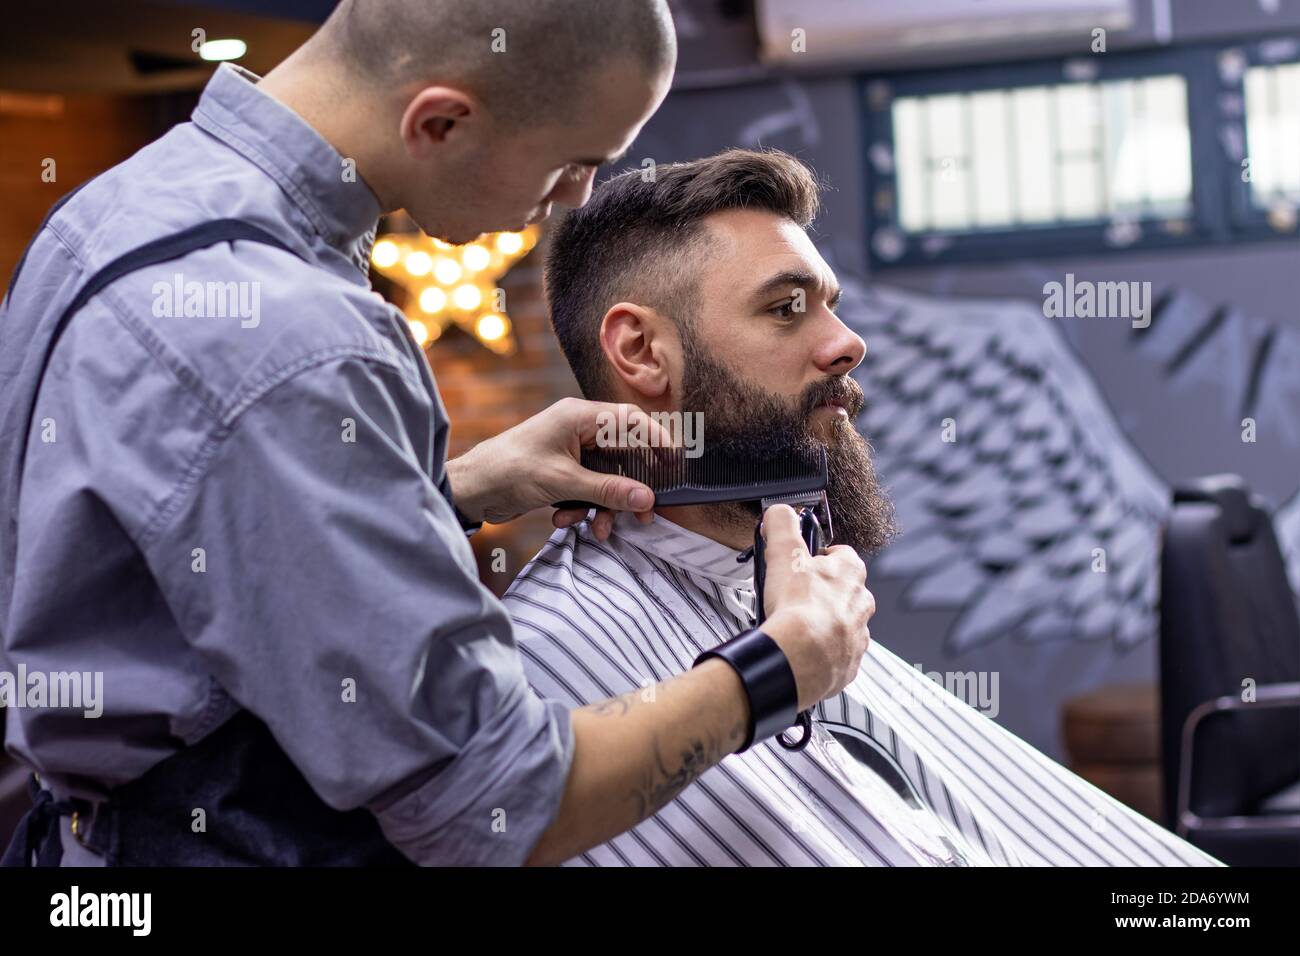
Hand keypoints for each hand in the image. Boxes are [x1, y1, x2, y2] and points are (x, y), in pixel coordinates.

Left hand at [446, 397, 666, 537]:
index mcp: (579, 417)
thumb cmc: (509, 471)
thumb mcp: (563, 482)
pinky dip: (583, 507)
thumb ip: (608, 490)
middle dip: (630, 488)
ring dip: (604, 505)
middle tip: (643, 515)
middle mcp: (577, 429)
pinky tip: (565, 520)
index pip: (631, 420)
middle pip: (622, 455)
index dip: (658, 440)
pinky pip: (587, 488)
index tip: (675, 464)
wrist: (470, 489)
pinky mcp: (561, 472)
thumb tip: (646, 498)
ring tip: (599, 530)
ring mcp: (569, 451)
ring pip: (605, 477)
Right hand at [756, 504, 874, 711]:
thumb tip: (780, 511)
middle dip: (822, 593)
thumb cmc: (798, 609)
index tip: (803, 561)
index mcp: (851, 574)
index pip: (842, 555)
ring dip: (822, 624)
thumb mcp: (783, 552)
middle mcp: (861, 605)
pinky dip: (821, 653)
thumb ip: (782, 523)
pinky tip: (801, 650)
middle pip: (844, 591)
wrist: (798, 659)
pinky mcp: (847, 666)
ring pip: (842, 625)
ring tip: (794, 626)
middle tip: (794, 596)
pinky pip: (836, 655)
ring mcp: (857, 637)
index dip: (820, 557)